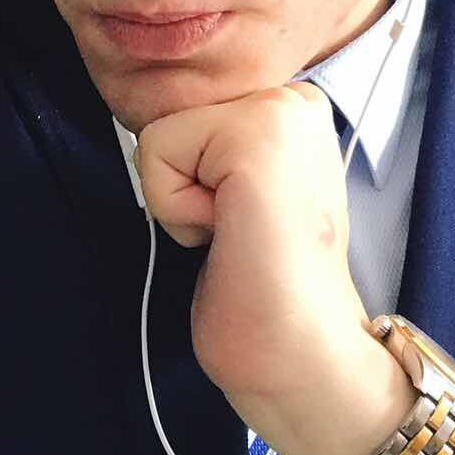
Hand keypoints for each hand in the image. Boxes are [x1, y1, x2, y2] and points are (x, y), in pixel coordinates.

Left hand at [131, 82, 416, 454]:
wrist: (301, 356)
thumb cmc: (262, 288)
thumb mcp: (235, 188)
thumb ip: (212, 148)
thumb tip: (152, 124)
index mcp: (295, 107)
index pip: (186, 112)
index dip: (192, 178)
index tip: (242, 222)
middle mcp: (295, 98)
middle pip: (169, 117)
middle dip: (183, 185)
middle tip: (239, 230)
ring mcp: (280, 112)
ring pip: (159, 133)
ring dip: (179, 201)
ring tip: (237, 234)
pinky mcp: (255, 136)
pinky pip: (156, 152)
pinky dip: (175, 209)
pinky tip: (229, 235)